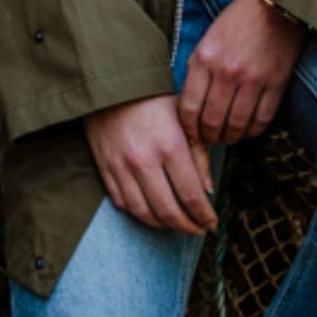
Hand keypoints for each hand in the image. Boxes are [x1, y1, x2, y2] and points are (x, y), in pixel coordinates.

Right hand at [83, 93, 217, 234]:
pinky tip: (154, 213)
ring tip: (178, 225)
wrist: (110, 86)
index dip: (204, 215)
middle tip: (198, 230)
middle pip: (168, 210)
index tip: (212, 222)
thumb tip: (207, 190)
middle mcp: (144, 160)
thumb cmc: (152, 97)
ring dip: (164, 225)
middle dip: (187, 227)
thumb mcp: (184, 117)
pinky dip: (140, 214)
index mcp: (169, 145)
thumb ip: (198, 153)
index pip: (191, 194)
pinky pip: (124, 203)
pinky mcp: (105, 169)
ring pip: (145, 213)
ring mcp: (121, 167)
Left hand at [179, 0, 308, 148]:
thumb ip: (198, 69)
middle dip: (209, 136)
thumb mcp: (207, 39)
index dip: (188, 127)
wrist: (276, 4)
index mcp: (204, 59)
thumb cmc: (238, 21)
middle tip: (210, 139)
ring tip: (228, 137)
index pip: (189, 107)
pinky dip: (253, 130)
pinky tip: (248, 129)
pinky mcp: (276, 84)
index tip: (191, 132)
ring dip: (231, 137)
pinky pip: (262, 119)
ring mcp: (253, 80)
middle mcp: (226, 73)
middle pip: (212, 121)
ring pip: (237, 125)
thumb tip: (191, 104)